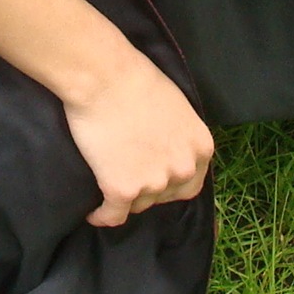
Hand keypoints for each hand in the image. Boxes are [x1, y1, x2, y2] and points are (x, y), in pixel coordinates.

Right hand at [60, 44, 214, 227]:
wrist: (102, 77)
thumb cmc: (134, 79)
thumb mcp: (175, 106)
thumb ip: (179, 135)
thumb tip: (168, 149)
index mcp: (201, 147)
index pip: (191, 182)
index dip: (171, 182)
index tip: (154, 176)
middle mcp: (183, 169)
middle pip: (164, 195)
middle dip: (148, 189)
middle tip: (128, 175)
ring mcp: (153, 182)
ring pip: (138, 205)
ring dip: (124, 196)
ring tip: (107, 182)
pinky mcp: (122, 189)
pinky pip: (112, 215)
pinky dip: (101, 216)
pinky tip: (93, 213)